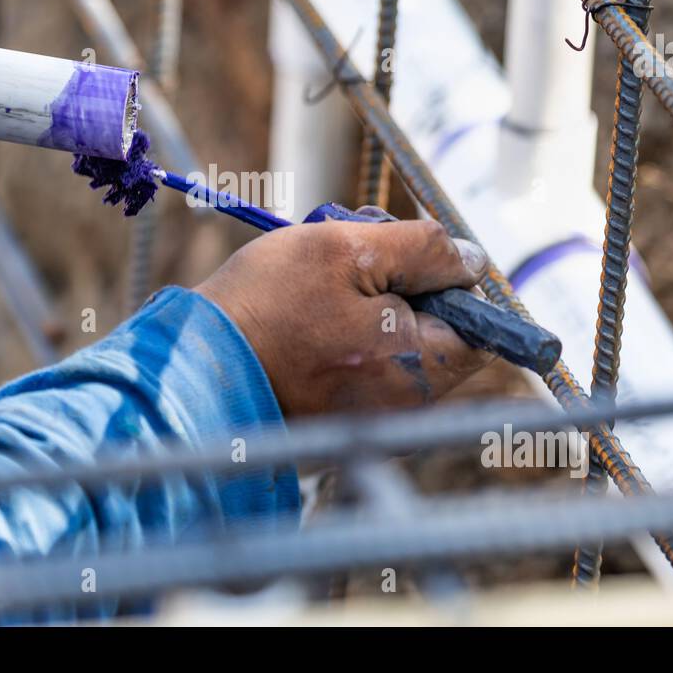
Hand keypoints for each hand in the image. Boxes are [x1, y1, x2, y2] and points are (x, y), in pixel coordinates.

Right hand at [197, 214, 494, 416]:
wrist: (194, 365)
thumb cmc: (266, 306)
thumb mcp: (347, 250)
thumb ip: (421, 249)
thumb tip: (474, 260)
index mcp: (419, 368)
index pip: (479, 325)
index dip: (450, 283)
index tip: (404, 262)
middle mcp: (407, 409)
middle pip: (440, 336)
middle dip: (407, 294)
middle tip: (352, 270)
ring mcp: (375, 422)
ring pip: (402, 350)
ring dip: (375, 312)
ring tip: (321, 292)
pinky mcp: (344, 423)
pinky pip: (371, 372)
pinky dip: (351, 341)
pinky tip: (309, 322)